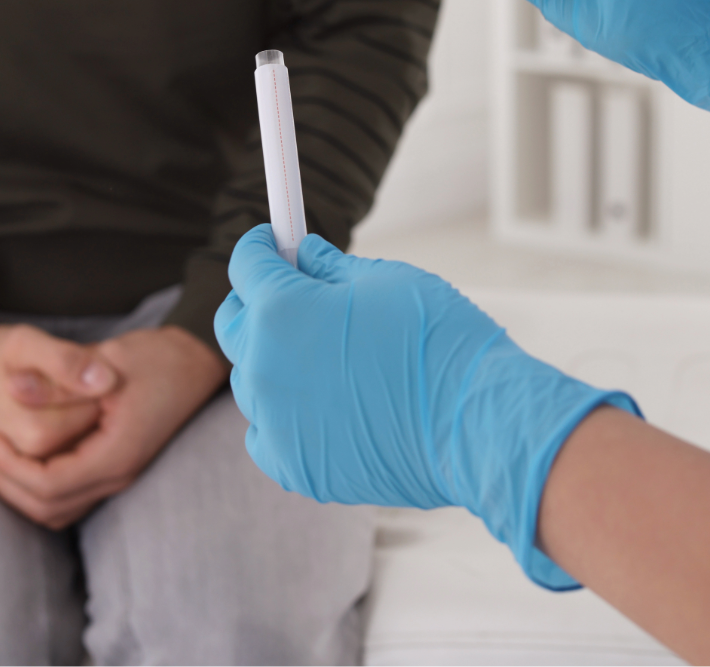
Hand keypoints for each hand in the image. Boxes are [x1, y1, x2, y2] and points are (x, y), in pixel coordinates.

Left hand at [0, 325, 229, 528]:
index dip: (9, 468)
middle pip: (48, 507)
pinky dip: (38, 487)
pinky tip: (22, 459)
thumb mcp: (106, 359)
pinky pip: (70, 498)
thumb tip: (10, 388)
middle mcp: (120, 474)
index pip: (49, 485)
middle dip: (6, 483)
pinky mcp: (117, 468)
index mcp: (117, 453)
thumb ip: (58, 378)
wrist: (197, 361)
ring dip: (19, 490)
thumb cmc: (157, 357)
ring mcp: (120, 475)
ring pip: (58, 510)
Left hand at [214, 224, 638, 588]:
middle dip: (256, 302)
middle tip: (294, 295)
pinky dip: (286, 416)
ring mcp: (274, 422)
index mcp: (281, 310)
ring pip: (253, 380)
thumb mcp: (386, 281)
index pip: (246, 265)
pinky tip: (324, 406)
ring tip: (325, 357)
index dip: (260, 247)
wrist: (476, 424)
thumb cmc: (438, 343)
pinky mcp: (295, 467)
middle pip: (233, 324)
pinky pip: (268, 433)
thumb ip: (331, 267)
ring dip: (274, 360)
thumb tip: (304, 256)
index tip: (272, 243)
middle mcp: (264, 366)